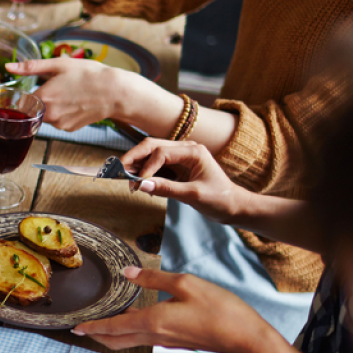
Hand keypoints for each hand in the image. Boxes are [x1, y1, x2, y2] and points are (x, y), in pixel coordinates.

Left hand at [6, 57, 139, 129]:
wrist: (115, 92)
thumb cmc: (89, 75)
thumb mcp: (59, 64)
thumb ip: (30, 67)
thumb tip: (8, 66)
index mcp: (43, 97)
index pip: (22, 101)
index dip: (28, 93)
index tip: (39, 86)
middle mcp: (49, 115)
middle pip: (33, 109)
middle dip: (41, 99)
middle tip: (59, 88)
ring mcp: (59, 124)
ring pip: (46, 115)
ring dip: (52, 107)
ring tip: (70, 94)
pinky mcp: (69, 129)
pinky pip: (58, 121)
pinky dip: (63, 113)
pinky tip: (75, 104)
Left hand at [73, 267, 275, 352]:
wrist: (247, 337)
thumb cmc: (220, 309)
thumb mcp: (186, 283)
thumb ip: (154, 278)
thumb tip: (128, 272)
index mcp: (153, 321)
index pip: (113, 327)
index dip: (92, 327)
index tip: (75, 328)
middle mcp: (155, 335)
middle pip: (117, 339)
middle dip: (97, 335)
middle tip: (82, 329)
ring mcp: (166, 340)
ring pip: (130, 340)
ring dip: (112, 334)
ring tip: (100, 324)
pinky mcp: (177, 340)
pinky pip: (145, 337)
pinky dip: (130, 332)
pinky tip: (132, 320)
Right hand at [120, 138, 251, 223]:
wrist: (234, 207)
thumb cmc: (220, 200)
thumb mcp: (193, 195)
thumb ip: (166, 188)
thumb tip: (141, 185)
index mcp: (193, 151)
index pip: (161, 152)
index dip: (146, 166)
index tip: (137, 184)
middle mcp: (185, 149)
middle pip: (151, 145)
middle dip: (134, 158)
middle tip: (118, 172)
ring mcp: (180, 156)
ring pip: (150, 153)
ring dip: (137, 165)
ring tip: (127, 181)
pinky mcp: (176, 166)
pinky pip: (155, 164)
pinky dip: (144, 172)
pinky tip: (139, 183)